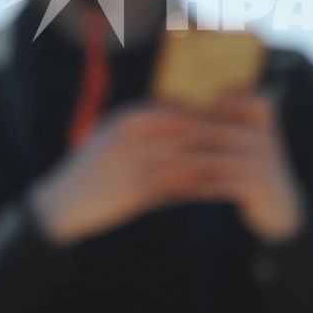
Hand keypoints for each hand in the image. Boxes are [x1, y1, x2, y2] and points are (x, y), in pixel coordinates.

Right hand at [29, 92, 306, 246]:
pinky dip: (199, 190)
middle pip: (187, 133)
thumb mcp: (115, 136)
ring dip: (215, 164)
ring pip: (186, 161)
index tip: (237, 114)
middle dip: (219, 135)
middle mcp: (132, 137)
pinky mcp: (134, 192)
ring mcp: (133, 165)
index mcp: (128, 118)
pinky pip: (176, 189)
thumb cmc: (93, 169)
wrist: (62, 204)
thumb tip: (185, 113)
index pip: (177, 108)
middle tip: (250, 139)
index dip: (208, 111)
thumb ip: (148, 125)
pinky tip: (220, 192)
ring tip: (244, 166)